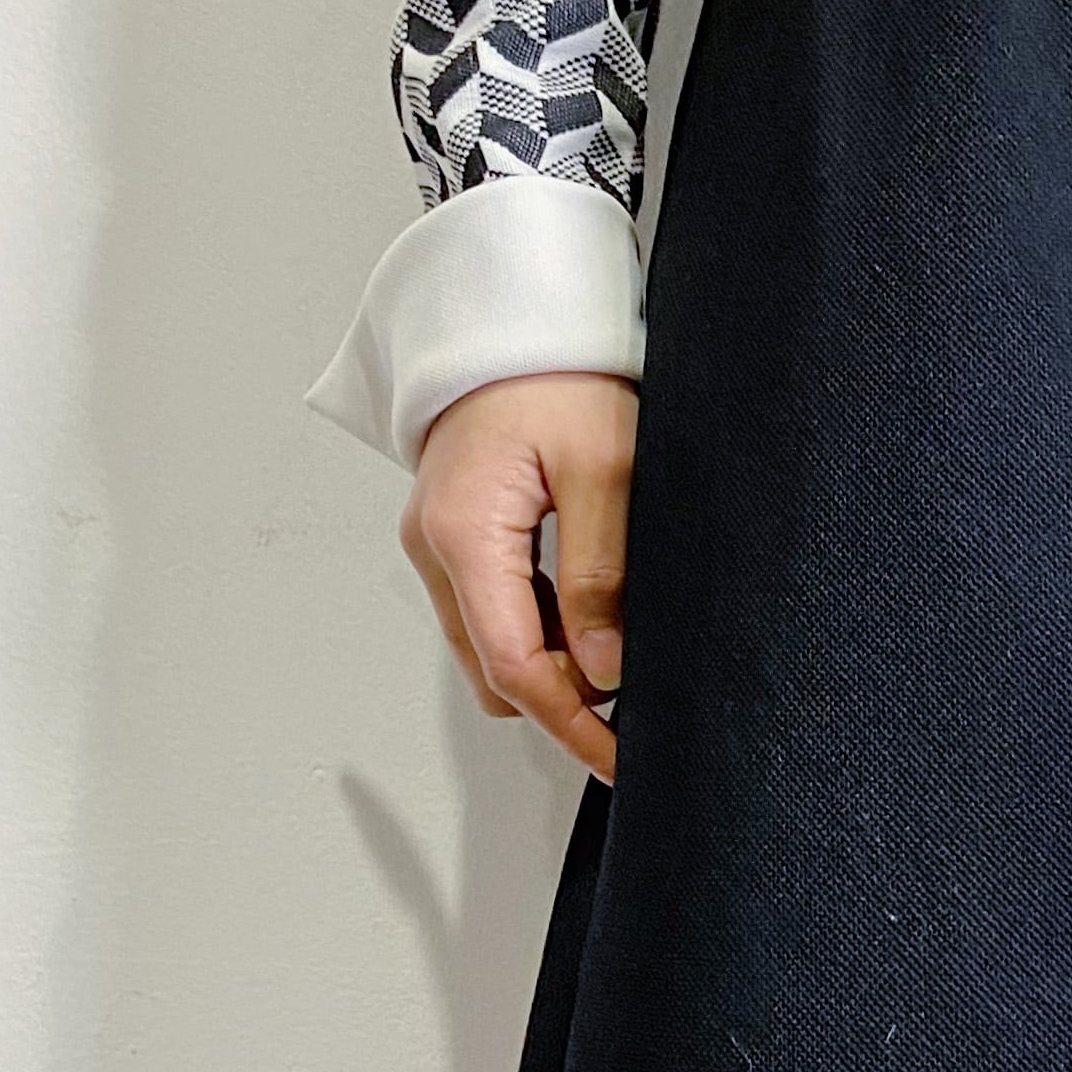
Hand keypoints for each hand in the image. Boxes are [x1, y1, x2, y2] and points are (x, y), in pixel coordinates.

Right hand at [401, 371, 635, 776]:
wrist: (512, 314)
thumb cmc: (554, 371)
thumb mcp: (604, 467)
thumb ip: (601, 573)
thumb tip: (604, 667)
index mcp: (464, 534)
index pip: (515, 667)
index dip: (570, 724)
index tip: (619, 758)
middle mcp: (435, 548)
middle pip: (494, 671)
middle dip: (561, 701)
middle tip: (635, 708)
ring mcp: (438, 544)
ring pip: (490, 646)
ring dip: (552, 664)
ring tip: (622, 651)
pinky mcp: (456, 536)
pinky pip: (493, 609)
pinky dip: (541, 628)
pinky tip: (592, 617)